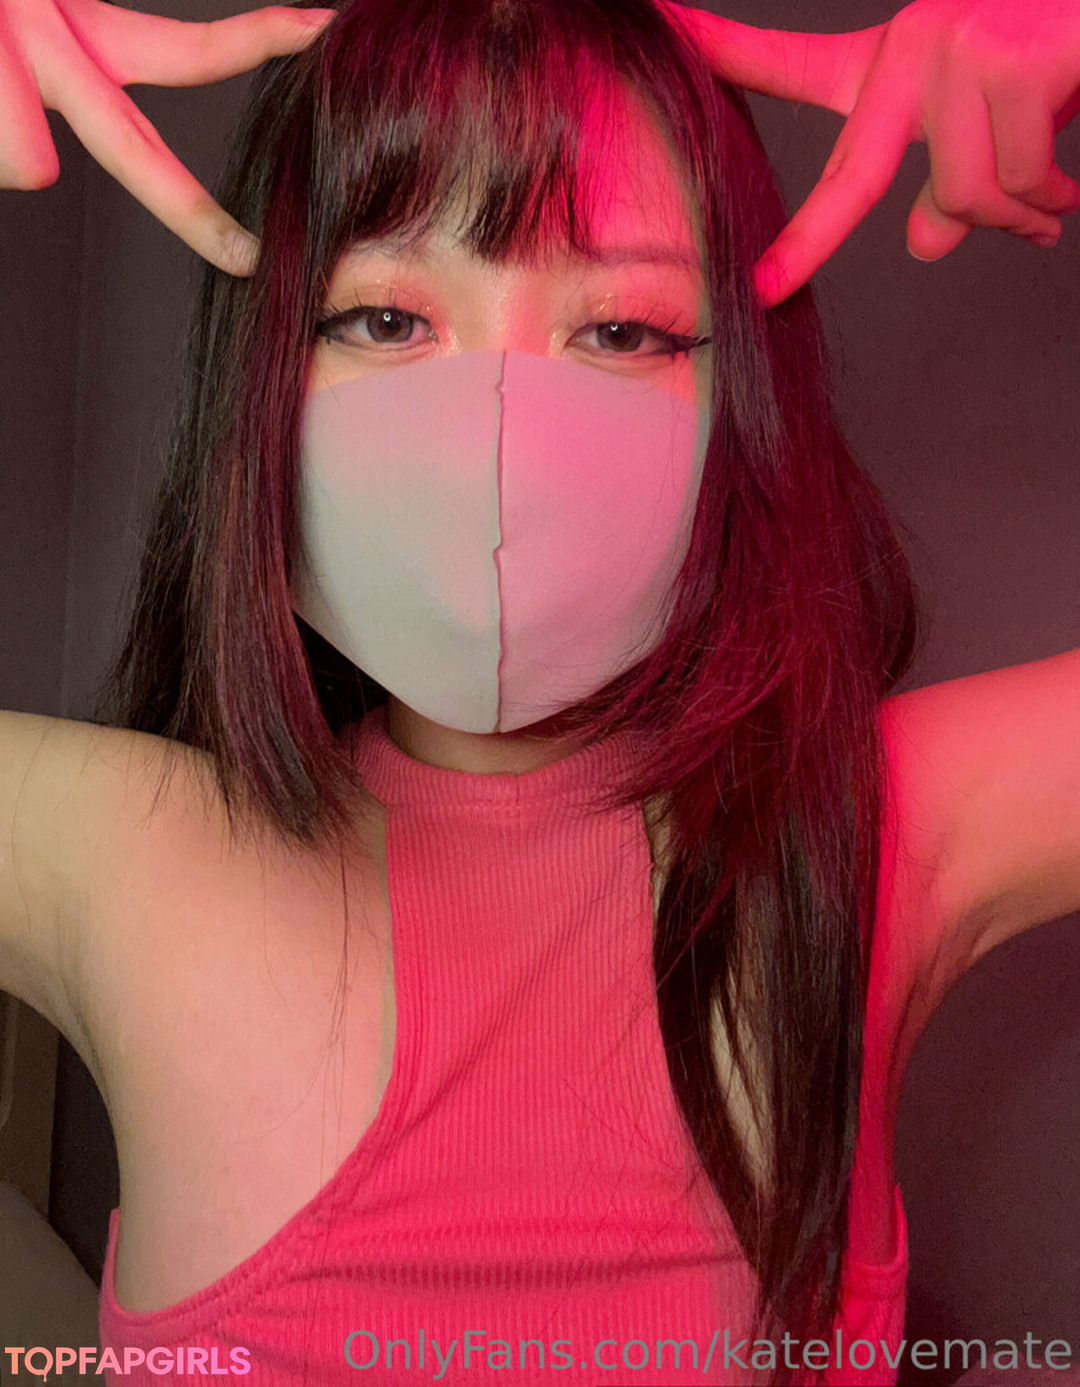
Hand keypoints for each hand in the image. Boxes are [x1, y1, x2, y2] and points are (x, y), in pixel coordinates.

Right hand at [0, 0, 336, 276]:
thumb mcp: (10, 44)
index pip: (187, 50)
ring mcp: (17, 50)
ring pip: (26, 158)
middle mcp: (56, 38)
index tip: (318, 28)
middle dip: (191, 214)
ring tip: (0, 94)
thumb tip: (31, 170)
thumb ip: (27, 107)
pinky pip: (7, 149)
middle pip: (136, 149)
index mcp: (80, 33)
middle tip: (244, 259)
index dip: (257, 40)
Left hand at [661, 0, 1079, 307]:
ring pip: (960, 197)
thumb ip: (943, 191)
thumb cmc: (1051, 65)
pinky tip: (1064, 195)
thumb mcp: (984, 130)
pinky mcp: (1014, 60)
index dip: (725, 51)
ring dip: (1012, 217)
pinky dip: (1048, 202)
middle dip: (803, 243)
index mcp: (892, 63)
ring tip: (1046, 208)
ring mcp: (959, 50)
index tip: (663, 27)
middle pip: (850, 177)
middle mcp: (915, 45)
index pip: (793, 64)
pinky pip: (1015, 182)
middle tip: (766, 291)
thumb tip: (920, 246)